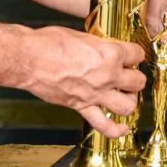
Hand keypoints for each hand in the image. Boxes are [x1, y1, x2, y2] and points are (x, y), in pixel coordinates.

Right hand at [22, 26, 145, 137]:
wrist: (28, 60)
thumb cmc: (49, 43)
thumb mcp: (82, 35)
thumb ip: (99, 45)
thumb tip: (105, 48)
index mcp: (110, 54)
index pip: (137, 54)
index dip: (135, 54)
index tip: (132, 55)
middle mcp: (107, 76)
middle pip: (137, 81)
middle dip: (135, 77)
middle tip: (128, 75)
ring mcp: (96, 94)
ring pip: (128, 106)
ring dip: (130, 101)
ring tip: (125, 96)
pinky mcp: (82, 107)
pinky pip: (105, 125)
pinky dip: (116, 130)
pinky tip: (123, 129)